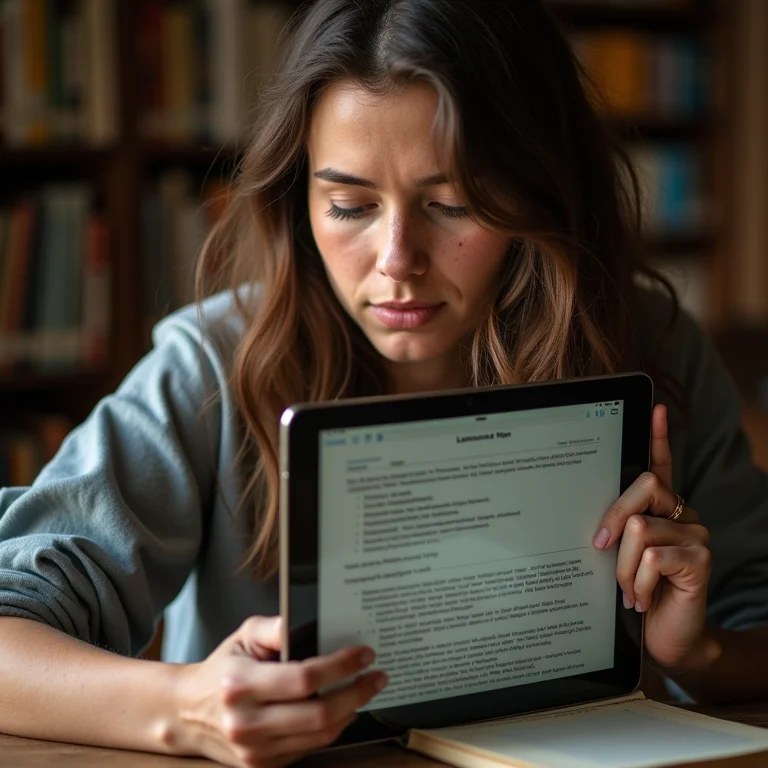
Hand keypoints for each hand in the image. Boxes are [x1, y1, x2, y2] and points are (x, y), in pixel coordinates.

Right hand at [170, 616, 386, 767]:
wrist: (187, 714)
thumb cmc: (223, 669)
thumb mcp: (242, 636)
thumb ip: (273, 627)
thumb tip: (302, 624)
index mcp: (241, 686)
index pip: (304, 678)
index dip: (341, 666)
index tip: (364, 654)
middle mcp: (247, 723)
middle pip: (319, 714)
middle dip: (357, 692)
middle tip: (377, 675)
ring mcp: (255, 751)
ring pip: (320, 736)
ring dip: (351, 711)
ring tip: (365, 689)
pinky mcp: (263, 766)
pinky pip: (310, 747)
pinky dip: (332, 728)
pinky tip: (342, 708)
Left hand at [592, 405, 717, 669]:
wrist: (663, 639)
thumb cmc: (634, 594)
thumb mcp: (617, 557)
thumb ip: (614, 531)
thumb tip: (593, 521)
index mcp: (659, 509)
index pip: (661, 465)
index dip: (658, 437)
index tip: (655, 409)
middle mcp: (681, 514)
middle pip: (643, 487)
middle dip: (612, 517)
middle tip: (597, 547)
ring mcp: (695, 534)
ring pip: (638, 528)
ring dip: (621, 566)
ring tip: (626, 589)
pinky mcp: (699, 559)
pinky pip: (651, 557)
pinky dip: (636, 582)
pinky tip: (640, 599)